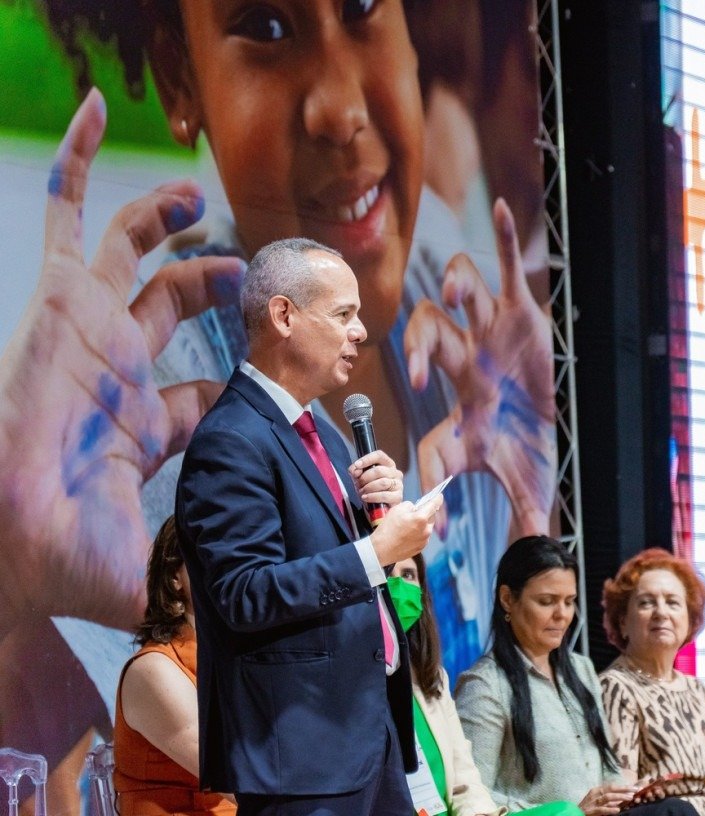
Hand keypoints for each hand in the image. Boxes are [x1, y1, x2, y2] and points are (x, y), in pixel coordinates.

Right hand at [0, 89, 243, 634]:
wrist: (13, 539)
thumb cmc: (74, 557)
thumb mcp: (170, 562)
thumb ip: (222, 577)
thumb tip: (271, 623)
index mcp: (149, 426)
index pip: (217, 385)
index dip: (266, 371)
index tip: (321, 359)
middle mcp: (120, 371)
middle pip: (182, 307)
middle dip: (230, 287)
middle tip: (276, 270)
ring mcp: (91, 330)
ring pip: (136, 254)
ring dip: (171, 224)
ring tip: (206, 207)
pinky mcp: (60, 299)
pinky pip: (71, 213)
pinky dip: (82, 162)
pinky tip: (98, 111)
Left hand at [347, 449, 403, 506]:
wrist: (377, 507)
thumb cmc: (370, 489)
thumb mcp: (361, 478)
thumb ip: (357, 471)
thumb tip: (355, 470)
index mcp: (388, 464)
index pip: (379, 456)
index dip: (367, 459)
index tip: (357, 465)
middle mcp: (395, 473)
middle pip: (379, 470)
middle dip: (365, 478)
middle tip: (358, 484)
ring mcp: (398, 485)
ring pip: (382, 482)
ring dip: (368, 488)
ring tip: (361, 492)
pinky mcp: (398, 497)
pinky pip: (384, 495)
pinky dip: (372, 496)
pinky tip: (365, 497)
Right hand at [370, 494, 441, 565]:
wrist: (381, 549)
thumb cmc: (388, 528)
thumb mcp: (397, 509)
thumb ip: (410, 506)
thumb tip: (415, 509)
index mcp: (421, 518)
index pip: (434, 505)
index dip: (437, 499)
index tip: (439, 496)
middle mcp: (426, 530)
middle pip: (431, 516)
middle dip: (426, 512)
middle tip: (416, 511)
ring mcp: (424, 540)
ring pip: (427, 527)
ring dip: (422, 524)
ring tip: (408, 525)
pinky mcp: (420, 548)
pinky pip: (423, 536)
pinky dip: (418, 533)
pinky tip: (407, 534)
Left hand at [405, 198, 555, 537]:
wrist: (547, 411)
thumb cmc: (526, 447)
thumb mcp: (523, 483)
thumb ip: (521, 520)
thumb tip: (528, 563)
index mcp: (460, 412)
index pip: (435, 435)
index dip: (427, 465)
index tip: (428, 492)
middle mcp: (465, 365)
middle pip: (429, 338)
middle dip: (421, 348)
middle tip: (420, 373)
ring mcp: (487, 334)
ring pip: (458, 297)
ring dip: (454, 292)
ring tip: (458, 302)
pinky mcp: (517, 309)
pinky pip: (505, 268)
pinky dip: (505, 239)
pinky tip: (501, 209)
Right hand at [577, 783, 636, 815]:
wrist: (573, 814)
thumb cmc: (586, 809)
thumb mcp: (598, 803)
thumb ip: (609, 802)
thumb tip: (621, 801)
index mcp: (597, 791)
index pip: (612, 786)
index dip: (624, 787)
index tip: (635, 787)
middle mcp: (595, 794)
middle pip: (611, 789)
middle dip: (624, 789)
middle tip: (636, 790)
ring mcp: (592, 802)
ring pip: (607, 797)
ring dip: (619, 797)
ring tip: (630, 798)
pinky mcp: (590, 811)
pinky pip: (601, 809)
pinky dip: (610, 809)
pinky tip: (617, 810)